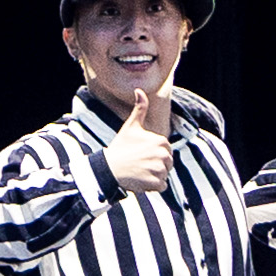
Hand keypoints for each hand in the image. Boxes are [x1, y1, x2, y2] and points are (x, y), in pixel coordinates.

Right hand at [108, 80, 177, 197]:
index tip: (140, 154)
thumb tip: (139, 90)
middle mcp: (164, 154)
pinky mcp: (156, 183)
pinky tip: (140, 180)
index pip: (166, 151)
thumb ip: (140, 108)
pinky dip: (152, 186)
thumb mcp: (131, 126)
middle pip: (167, 164)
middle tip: (138, 163)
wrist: (108, 168)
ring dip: (153, 176)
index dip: (154, 154)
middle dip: (155, 166)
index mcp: (162, 141)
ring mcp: (160, 169)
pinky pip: (161, 186)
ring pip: (164, 175)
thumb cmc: (120, 147)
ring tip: (138, 171)